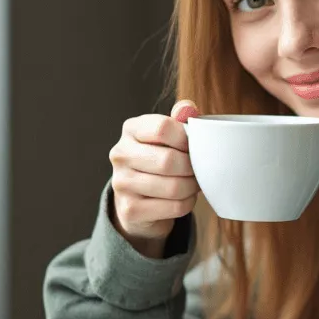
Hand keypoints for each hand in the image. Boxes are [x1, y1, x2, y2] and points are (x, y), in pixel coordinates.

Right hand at [109, 100, 200, 257]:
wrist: (138, 199)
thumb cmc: (159, 159)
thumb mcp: (168, 136)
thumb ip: (180, 119)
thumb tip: (188, 108)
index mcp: (130, 129)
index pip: (162, 128)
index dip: (186, 138)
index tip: (194, 147)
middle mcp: (120, 154)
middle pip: (168, 160)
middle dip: (192, 168)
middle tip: (199, 170)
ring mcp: (121, 183)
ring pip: (173, 187)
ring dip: (192, 187)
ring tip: (193, 183)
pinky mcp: (129, 209)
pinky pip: (173, 207)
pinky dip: (186, 203)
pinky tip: (183, 198)